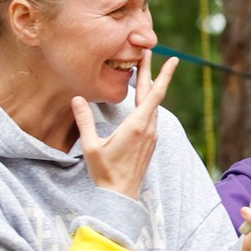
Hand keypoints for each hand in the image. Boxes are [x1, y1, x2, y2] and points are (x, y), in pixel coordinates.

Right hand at [73, 50, 178, 198]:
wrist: (121, 197)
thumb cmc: (105, 173)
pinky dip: (148, 103)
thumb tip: (77, 98)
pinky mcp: (149, 143)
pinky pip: (151, 117)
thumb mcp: (91, 146)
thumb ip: (85, 121)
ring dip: (150, 88)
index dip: (164, 74)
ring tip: (144, 72)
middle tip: (149, 53)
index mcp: (138, 125)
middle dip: (153, 72)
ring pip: (153, 106)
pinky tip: (142, 99)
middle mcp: (149, 128)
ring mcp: (151, 136)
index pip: (154, 94)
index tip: (172, 59)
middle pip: (154, 95)